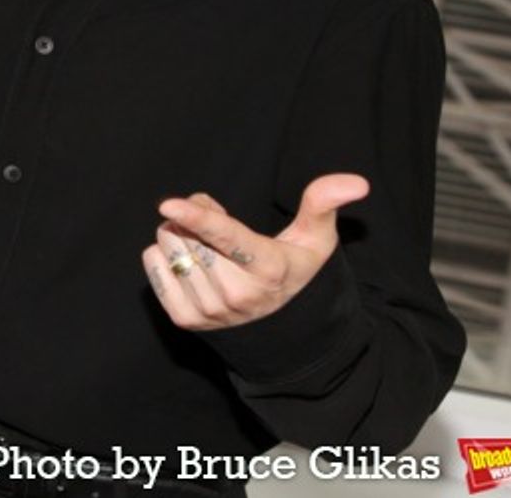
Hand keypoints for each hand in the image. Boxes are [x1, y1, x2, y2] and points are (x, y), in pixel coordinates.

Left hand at [142, 173, 368, 329]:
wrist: (279, 330)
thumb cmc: (293, 270)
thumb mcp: (314, 240)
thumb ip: (323, 204)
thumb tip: (356, 181)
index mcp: (267, 268)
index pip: (226, 237)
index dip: (198, 217)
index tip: (169, 203)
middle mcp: (236, 294)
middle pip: (189, 233)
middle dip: (193, 217)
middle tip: (219, 227)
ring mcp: (209, 310)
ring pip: (168, 245)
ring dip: (178, 234)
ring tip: (208, 247)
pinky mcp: (185, 319)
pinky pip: (154, 265)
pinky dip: (164, 255)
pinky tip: (191, 264)